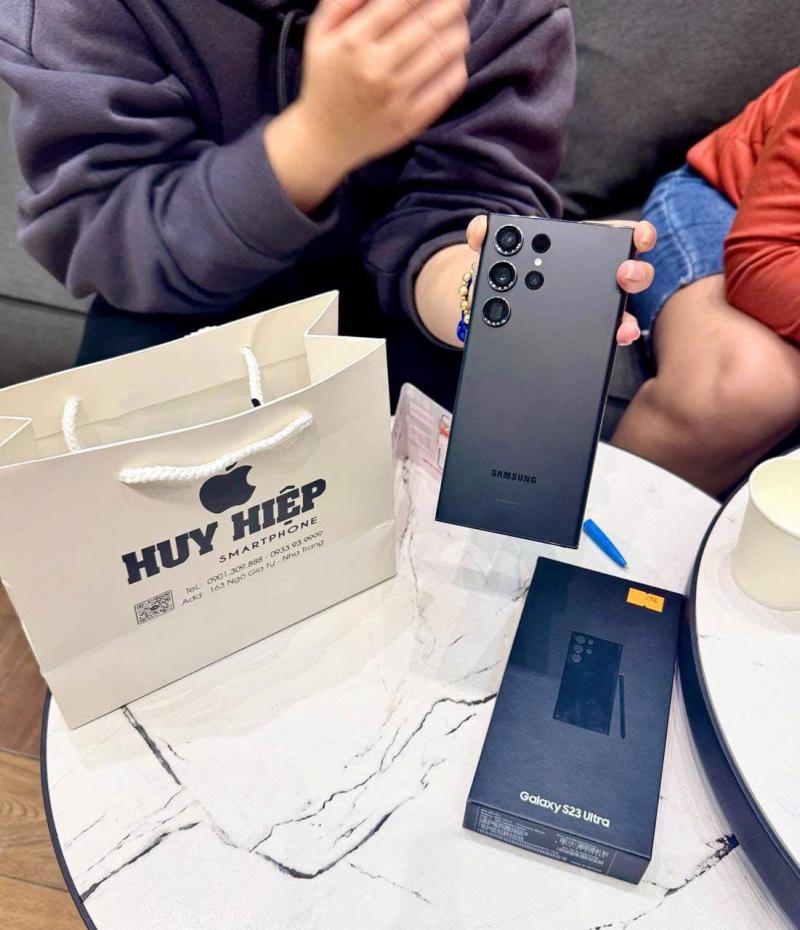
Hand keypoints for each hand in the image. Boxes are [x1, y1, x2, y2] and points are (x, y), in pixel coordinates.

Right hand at [265, 0, 469, 213]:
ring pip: (443, 53)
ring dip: (459, 31)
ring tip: (459, 23)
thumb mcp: (320, 33)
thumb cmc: (326, 79)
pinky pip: (447, 87)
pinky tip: (454, 56)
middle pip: (428, 24)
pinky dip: (457, 65)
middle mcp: (376, 69)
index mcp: (353, 42)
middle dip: (453, 3)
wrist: (325, 139)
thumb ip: (343, 1)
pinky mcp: (410, 122)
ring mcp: (395, 98)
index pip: (402, 1)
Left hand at [466, 216, 655, 345]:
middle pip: (630, 274)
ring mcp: (593, 309)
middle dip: (636, 272)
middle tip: (624, 274)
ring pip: (623, 311)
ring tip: (622, 324)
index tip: (640, 234)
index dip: (635, 233)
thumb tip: (478, 231)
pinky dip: (614, 339)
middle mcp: (595, 279)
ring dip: (628, 316)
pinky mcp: (584, 335)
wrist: (493, 308)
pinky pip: (605, 337)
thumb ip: (485, 235)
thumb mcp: (495, 253)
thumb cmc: (504, 273)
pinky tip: (613, 341)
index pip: (615, 237)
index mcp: (579, 251)